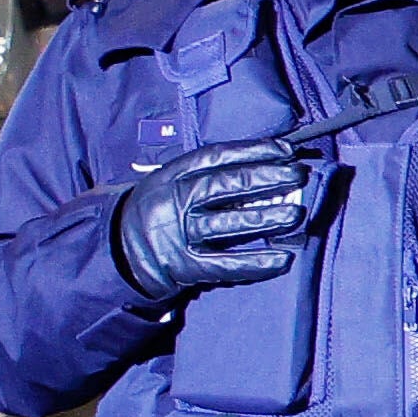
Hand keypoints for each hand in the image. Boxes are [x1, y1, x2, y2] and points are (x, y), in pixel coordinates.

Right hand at [109, 141, 316, 302]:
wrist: (120, 250)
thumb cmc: (162, 209)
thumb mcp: (172, 181)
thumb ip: (210, 173)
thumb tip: (269, 164)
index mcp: (171, 174)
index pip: (216, 156)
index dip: (253, 151)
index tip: (287, 150)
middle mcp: (173, 201)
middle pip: (222, 186)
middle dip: (264, 179)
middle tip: (298, 175)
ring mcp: (177, 234)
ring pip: (226, 224)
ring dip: (265, 218)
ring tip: (297, 214)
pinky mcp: (184, 266)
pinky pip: (225, 265)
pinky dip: (255, 263)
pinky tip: (284, 259)